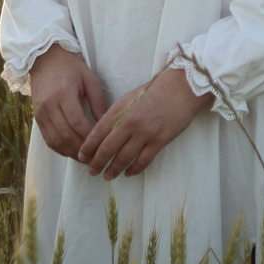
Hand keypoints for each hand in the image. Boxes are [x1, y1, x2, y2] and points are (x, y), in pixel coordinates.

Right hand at [27, 44, 108, 158]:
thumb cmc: (70, 67)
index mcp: (63, 94)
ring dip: (71, 152)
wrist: (44, 60)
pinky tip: (72, 152)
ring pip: (55, 140)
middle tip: (96, 158)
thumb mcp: (89, 78)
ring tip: (86, 158)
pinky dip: (60, 148)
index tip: (102, 145)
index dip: (89, 136)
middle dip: (81, 149)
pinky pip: (48, 139)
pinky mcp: (37, 118)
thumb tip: (107, 124)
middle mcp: (49, 106)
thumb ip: (98, 102)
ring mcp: (41, 113)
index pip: (76, 122)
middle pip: (65, 135)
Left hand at [76, 67, 214, 178]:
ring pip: (124, 158)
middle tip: (92, 172)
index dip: (88, 147)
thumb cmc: (155, 90)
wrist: (182, 87)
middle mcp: (129, 123)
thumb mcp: (129, 98)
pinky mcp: (160, 141)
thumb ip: (117, 115)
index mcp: (119, 109)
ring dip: (114, 170)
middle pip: (107, 149)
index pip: (97, 132)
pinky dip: (134, 169)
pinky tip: (128, 173)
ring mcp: (145, 133)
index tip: (81, 156)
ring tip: (108, 176)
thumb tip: (105, 133)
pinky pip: (143, 161)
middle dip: (97, 163)